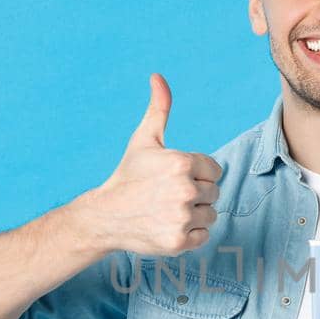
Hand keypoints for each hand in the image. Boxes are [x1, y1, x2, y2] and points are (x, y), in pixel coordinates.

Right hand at [85, 74, 223, 256]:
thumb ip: (159, 109)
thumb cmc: (128, 176)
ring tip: (167, 210)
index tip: (174, 178)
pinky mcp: (179, 242)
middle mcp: (184, 191)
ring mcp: (182, 218)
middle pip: (214, 193)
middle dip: (196, 194)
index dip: (197, 174)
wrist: (105, 216)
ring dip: (194, 214)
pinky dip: (190, 235)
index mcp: (181, 163)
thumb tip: (157, 76)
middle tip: (167, 196)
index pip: (214, 170)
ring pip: (210, 215)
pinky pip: (204, 236)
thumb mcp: (144, 140)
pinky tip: (168, 226)